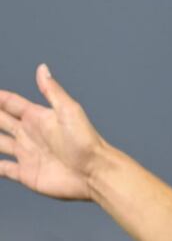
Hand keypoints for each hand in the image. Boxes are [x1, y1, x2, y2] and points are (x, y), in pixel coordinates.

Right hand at [0, 64, 106, 199]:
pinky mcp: (26, 173)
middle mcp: (29, 134)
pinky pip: (2, 169)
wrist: (94, 173)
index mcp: (37, 117)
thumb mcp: (69, 111)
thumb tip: (42, 68)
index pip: (9, 103)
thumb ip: (52, 91)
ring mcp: (26, 153)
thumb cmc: (86, 141)